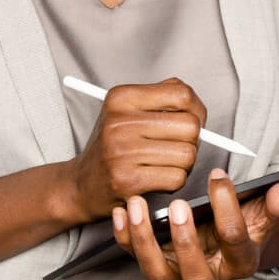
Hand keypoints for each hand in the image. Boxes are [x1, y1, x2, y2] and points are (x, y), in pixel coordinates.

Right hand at [63, 78, 206, 222]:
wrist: (80, 185)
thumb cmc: (111, 146)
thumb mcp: (126, 110)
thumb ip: (161, 97)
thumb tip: (197, 105)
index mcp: (121, 97)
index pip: (182, 94)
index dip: (197, 109)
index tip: (194, 120)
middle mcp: (119, 122)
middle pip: (190, 126)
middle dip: (193, 140)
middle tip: (179, 146)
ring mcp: (122, 152)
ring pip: (187, 155)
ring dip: (184, 164)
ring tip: (166, 163)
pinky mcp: (126, 180)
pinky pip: (177, 178)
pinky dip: (174, 181)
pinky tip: (158, 178)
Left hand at [113, 168, 278, 279]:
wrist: (227, 241)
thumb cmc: (248, 223)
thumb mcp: (266, 212)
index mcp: (241, 263)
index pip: (235, 240)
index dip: (228, 207)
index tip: (219, 175)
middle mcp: (210, 277)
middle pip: (195, 275)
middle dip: (185, 242)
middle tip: (179, 206)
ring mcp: (179, 276)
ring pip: (156, 273)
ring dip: (143, 242)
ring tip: (135, 206)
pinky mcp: (157, 265)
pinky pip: (134, 257)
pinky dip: (123, 237)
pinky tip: (119, 210)